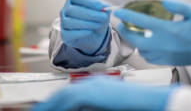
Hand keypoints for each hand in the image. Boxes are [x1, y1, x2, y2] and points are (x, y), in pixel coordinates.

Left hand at [33, 77, 173, 110]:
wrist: (154, 101)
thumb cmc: (138, 105)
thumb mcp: (110, 106)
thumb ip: (96, 106)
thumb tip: (82, 108)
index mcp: (99, 85)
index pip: (70, 92)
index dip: (55, 101)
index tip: (46, 107)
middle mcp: (94, 82)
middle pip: (64, 92)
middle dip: (48, 103)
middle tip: (36, 110)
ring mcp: (94, 85)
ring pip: (63, 95)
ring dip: (49, 105)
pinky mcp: (93, 92)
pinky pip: (68, 101)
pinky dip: (57, 107)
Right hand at [60, 0, 109, 54]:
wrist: (93, 35)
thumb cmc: (95, 20)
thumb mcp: (102, 13)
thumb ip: (104, 10)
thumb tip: (106, 8)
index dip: (89, 1)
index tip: (100, 6)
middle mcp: (66, 9)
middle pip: (74, 10)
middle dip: (90, 14)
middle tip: (103, 17)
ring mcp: (64, 22)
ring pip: (70, 22)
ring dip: (86, 23)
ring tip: (98, 24)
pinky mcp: (64, 34)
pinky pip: (68, 33)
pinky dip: (80, 33)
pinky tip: (90, 31)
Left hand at [114, 0, 190, 67]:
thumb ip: (177, 5)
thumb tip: (162, 2)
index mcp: (170, 31)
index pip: (142, 23)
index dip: (128, 16)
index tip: (119, 12)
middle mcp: (165, 45)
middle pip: (136, 40)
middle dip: (125, 30)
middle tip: (122, 22)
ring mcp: (165, 56)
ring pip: (140, 50)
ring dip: (133, 41)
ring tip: (131, 31)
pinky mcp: (168, 62)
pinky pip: (148, 58)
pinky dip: (142, 50)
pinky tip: (144, 42)